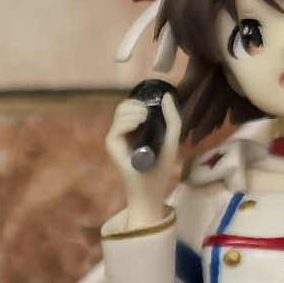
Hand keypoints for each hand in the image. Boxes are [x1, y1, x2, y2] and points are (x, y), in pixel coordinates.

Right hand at [102, 85, 181, 208]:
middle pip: (124, 106)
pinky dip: (128, 122)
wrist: (151, 188)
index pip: (132, 106)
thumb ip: (172, 116)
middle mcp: (124, 131)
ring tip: (144, 122)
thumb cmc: (162, 167)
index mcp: (136, 128)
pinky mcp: (111, 144)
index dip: (141, 102)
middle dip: (137, 105)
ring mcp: (116, 138)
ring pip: (120, 112)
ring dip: (135, 112)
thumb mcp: (172, 137)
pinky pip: (117, 125)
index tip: (152, 110)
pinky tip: (138, 126)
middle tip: (148, 116)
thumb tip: (165, 94)